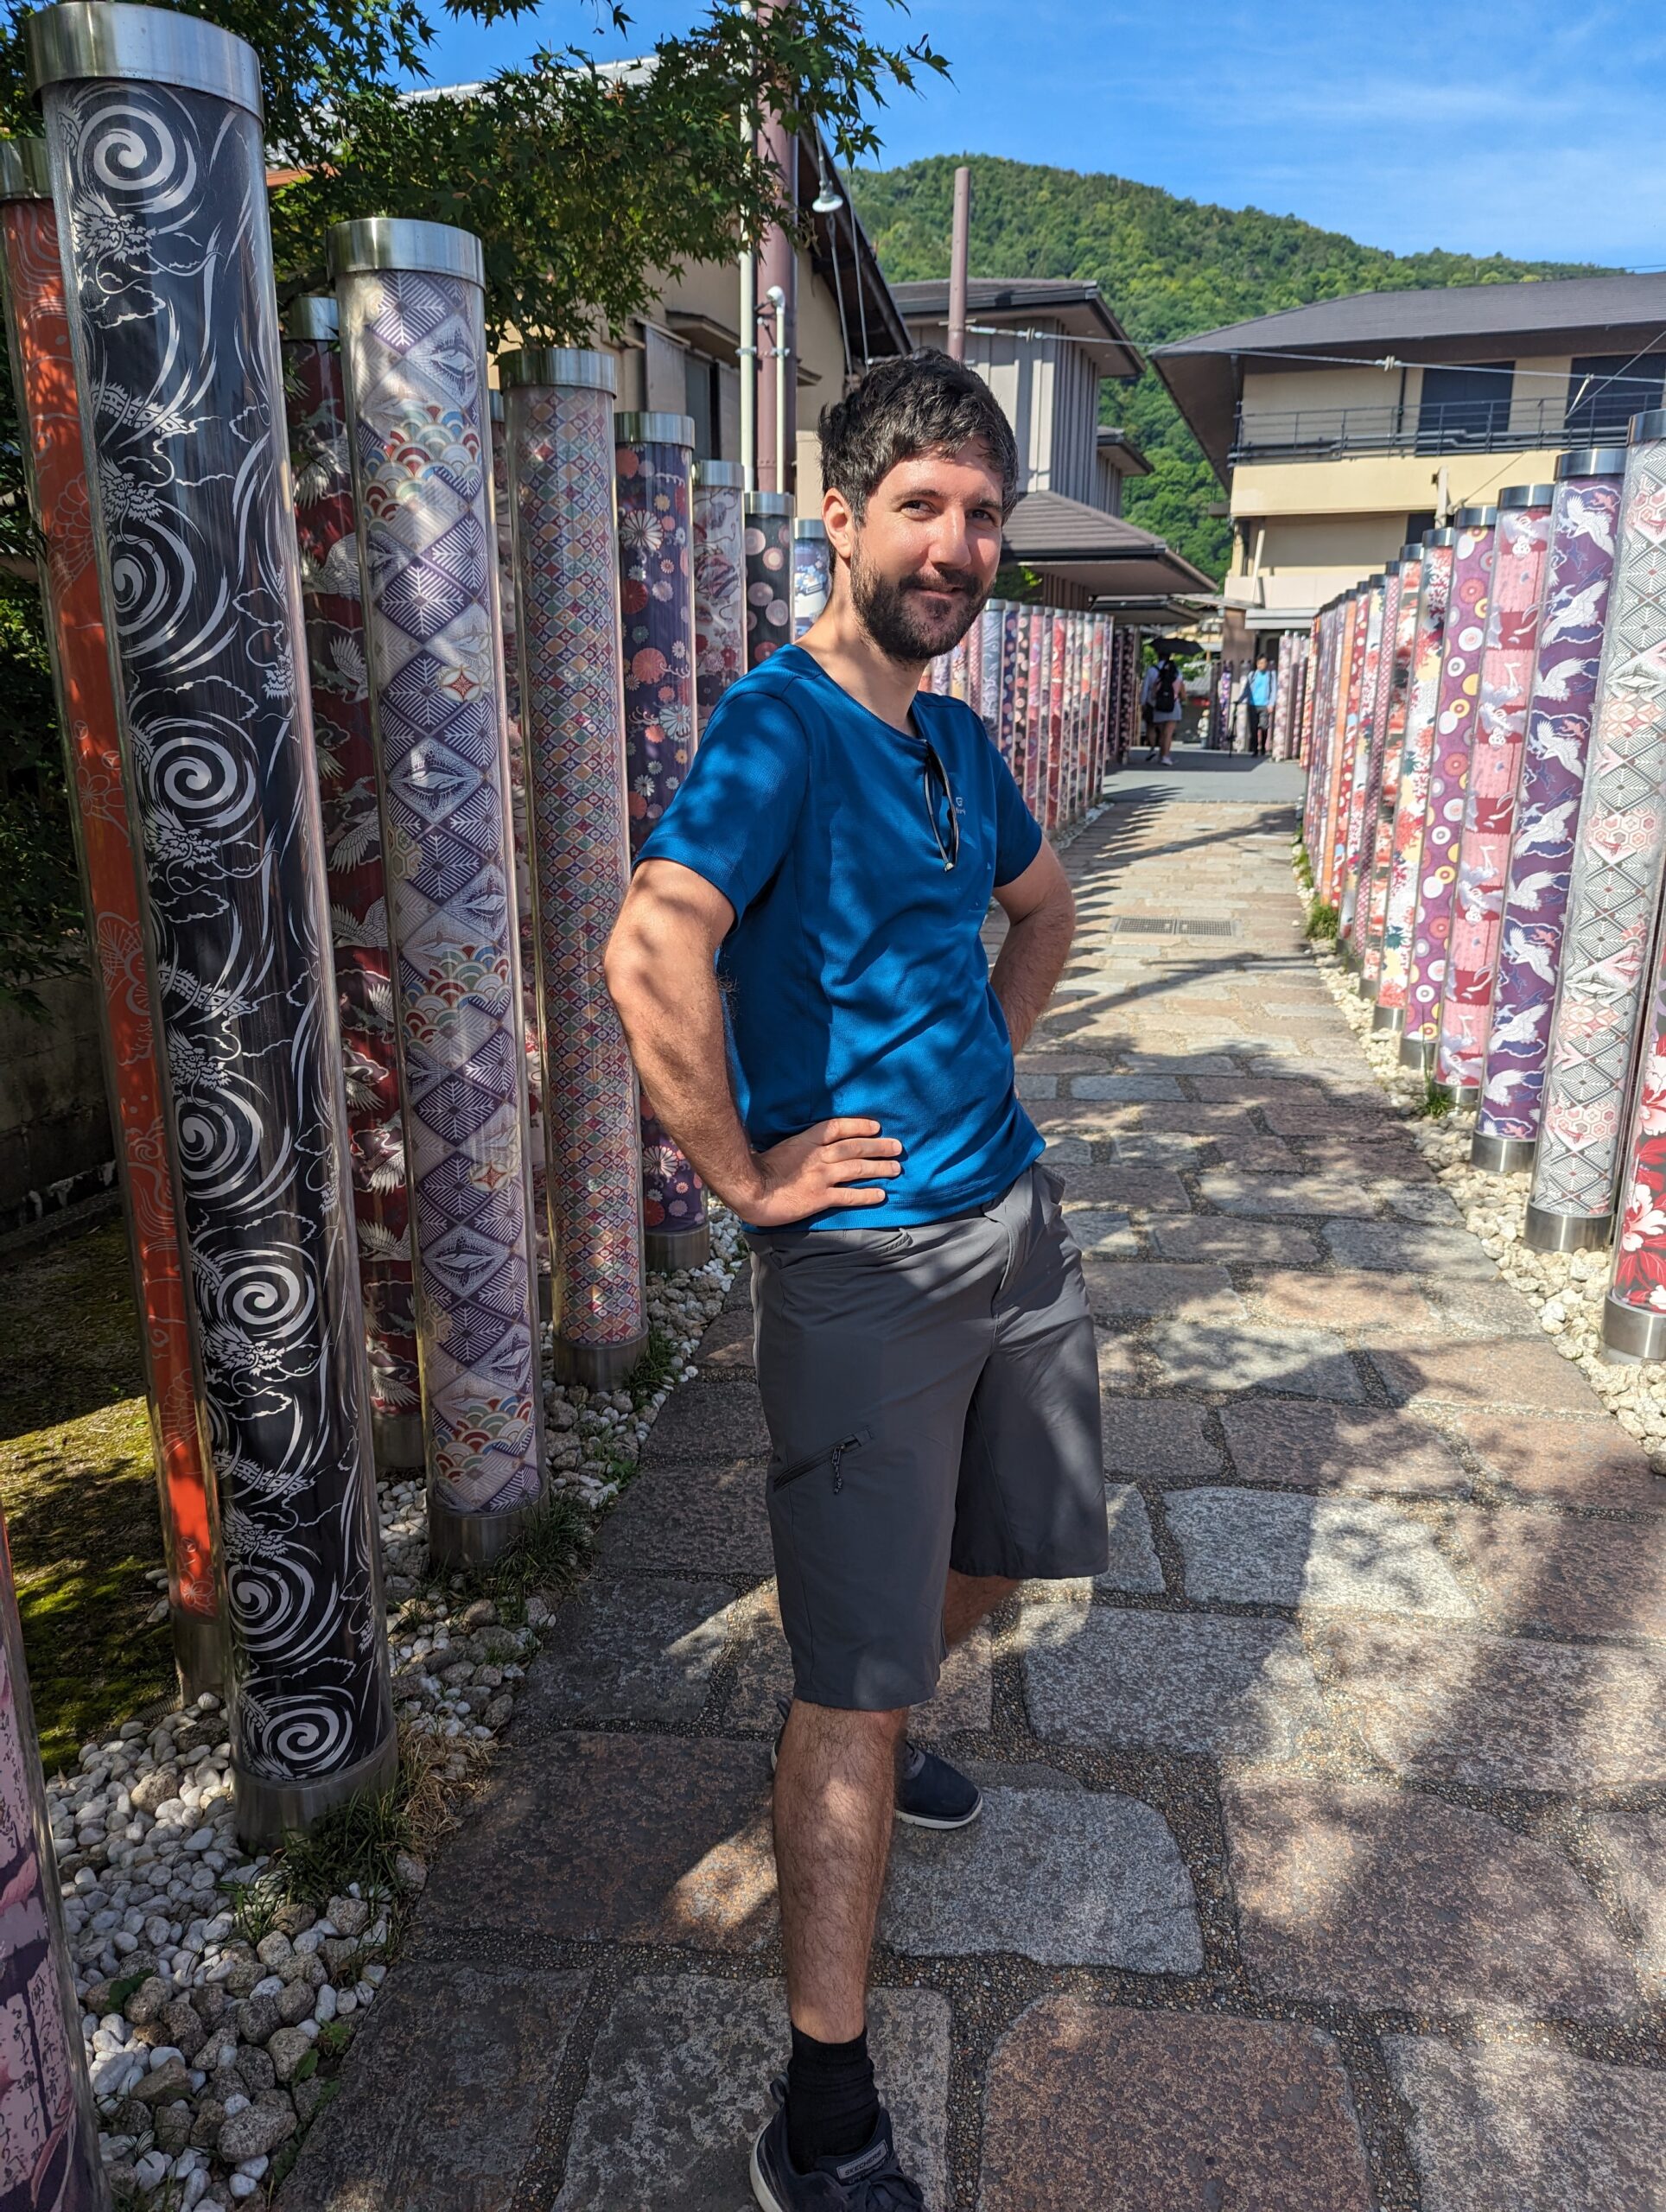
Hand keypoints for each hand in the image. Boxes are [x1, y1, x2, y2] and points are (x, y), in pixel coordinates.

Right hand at [737, 1117, 902, 1225]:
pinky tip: (881, 1194)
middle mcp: (818, 1156)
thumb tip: (818, 1144)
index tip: (876, 1127)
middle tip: (897, 1147)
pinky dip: (867, 1194)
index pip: (839, 1128)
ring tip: (895, 1168)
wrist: (751, 1190)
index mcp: (807, 1140)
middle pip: (855, 1148)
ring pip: (857, 1169)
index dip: (860, 1126)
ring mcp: (820, 1177)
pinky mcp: (820, 1198)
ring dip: (879, 1168)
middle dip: (878, 1146)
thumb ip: (802, 1145)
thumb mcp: (783, 1147)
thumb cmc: (761, 1169)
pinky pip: (849, 1196)